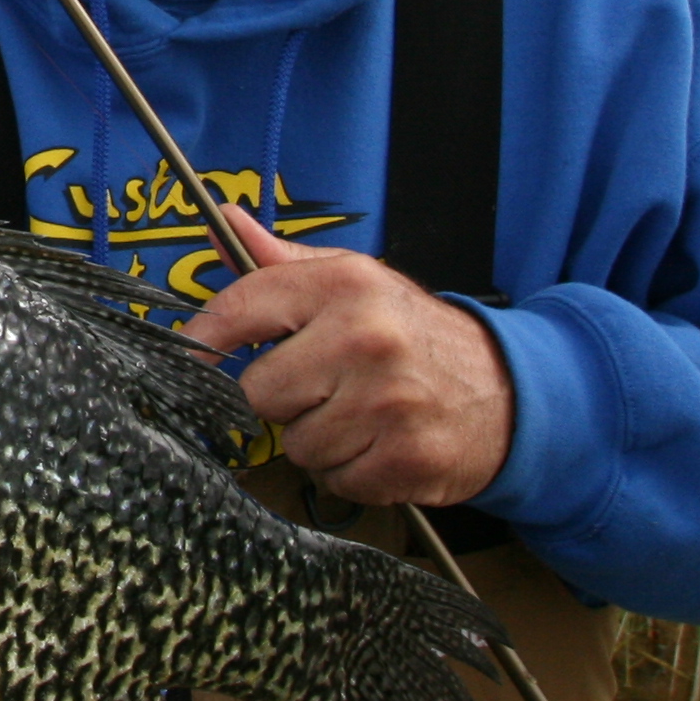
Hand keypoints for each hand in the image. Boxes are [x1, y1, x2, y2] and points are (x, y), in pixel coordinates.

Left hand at [182, 202, 515, 506]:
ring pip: (295, 444)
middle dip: (282, 398)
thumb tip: (226, 220)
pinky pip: (335, 480)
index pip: (243, 308)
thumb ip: (283, 261)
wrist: (507, 388)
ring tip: (358, 415)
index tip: (192, 356)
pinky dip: (350, 472)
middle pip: (259, 391)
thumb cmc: (412, 333)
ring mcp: (389, 402)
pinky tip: (380, 444)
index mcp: (347, 285)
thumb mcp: (355, 280)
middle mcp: (366, 338)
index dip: (204, 338)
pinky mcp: (407, 458)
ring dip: (318, 440)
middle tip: (323, 387)